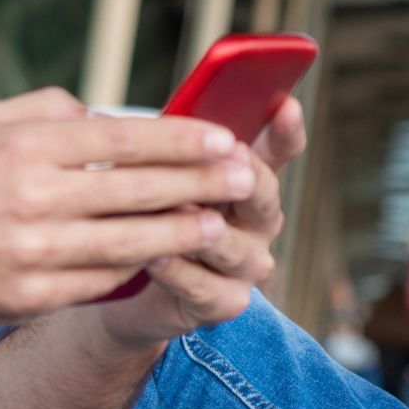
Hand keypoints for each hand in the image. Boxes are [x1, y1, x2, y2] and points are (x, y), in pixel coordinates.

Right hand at [0, 87, 256, 333]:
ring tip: (221, 224)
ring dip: (183, 233)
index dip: (178, 139)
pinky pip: (100, 282)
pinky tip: (166, 261)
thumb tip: (98, 112)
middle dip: (200, 183)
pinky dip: (137, 270)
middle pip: (137, 190)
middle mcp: (32, 199)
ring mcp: (34, 254)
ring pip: (130, 243)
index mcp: (21, 148)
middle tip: (247, 177)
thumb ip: (38, 110)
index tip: (220, 136)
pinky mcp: (32, 299)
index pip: (119, 138)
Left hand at [91, 95, 306, 350]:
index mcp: (246, 178)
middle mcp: (256, 222)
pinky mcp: (223, 303)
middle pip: (263, 196)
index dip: (285, 130)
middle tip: (229, 155)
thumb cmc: (142, 208)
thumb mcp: (151, 169)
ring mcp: (244, 264)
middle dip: (244, 176)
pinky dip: (179, 271)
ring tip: (175, 207)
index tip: (286, 105)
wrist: (124, 278)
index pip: (279, 150)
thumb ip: (158, 146)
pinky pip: (206, 288)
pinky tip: (155, 255)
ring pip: (234, 246)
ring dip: (201, 226)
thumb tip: (122, 115)